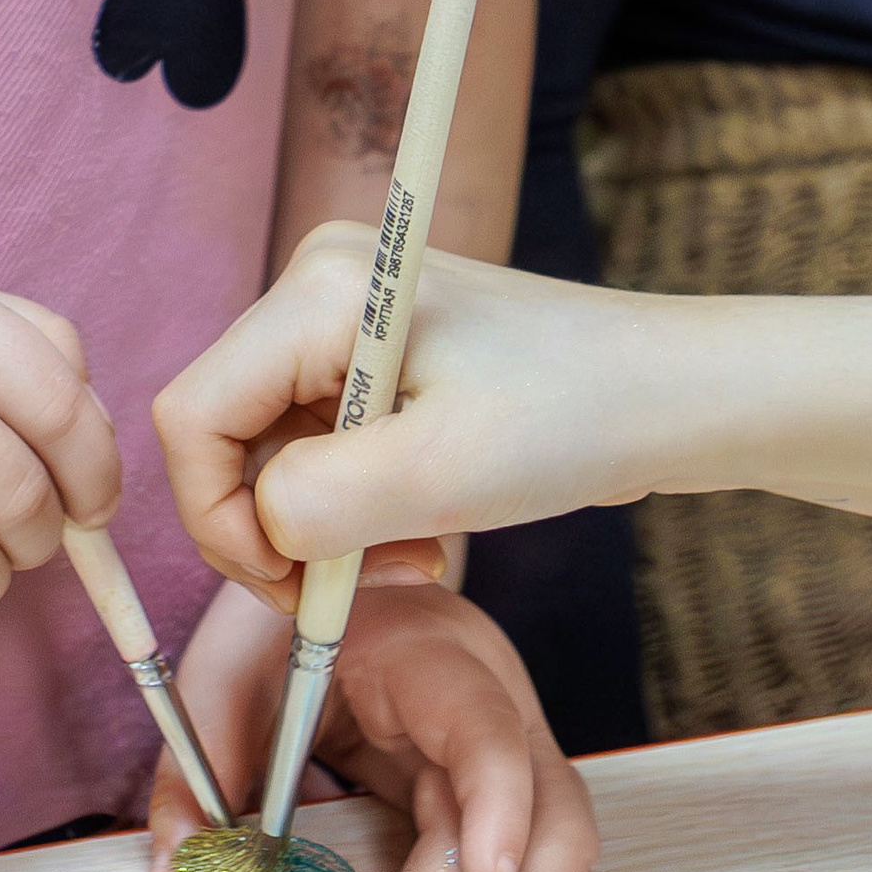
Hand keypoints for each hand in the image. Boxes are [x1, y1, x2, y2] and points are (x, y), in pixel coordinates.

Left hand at [144, 578, 595, 871]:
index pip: (485, 729)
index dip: (497, 809)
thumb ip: (192, 784)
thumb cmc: (276, 625)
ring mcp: (515, 734)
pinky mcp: (513, 776)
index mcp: (424, 654)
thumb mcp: (218, 684)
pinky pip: (554, 845)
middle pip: (532, 812)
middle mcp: (493, 693)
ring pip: (561, 840)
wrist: (322, 584)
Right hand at [155, 225, 675, 599]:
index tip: (291, 583)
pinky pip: (313, 449)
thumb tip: (256, 530)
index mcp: (318, 293)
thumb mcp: (442, 475)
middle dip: (275, 529)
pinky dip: (350, 508)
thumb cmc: (580, 416)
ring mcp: (338, 318)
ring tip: (409, 556)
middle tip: (353, 585)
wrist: (679, 393)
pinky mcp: (366, 354)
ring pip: (267, 454)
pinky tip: (415, 530)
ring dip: (320, 529)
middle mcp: (314, 287)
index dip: (216, 516)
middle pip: (223, 438)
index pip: (192, 418)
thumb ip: (318, 504)